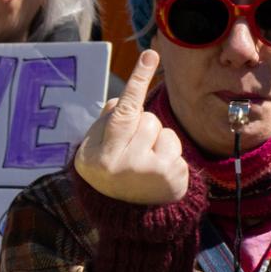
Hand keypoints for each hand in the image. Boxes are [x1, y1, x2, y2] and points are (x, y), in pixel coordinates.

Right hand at [73, 50, 189, 205]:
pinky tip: (160, 174)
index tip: (151, 54)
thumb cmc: (110, 172)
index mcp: (97, 156)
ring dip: (158, 140)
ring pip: (164, 130)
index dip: (137, 80)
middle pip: (145, 118)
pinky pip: (176, 146)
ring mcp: (149, 173)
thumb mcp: (93, 149)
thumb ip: (105, 121)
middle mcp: (122, 165)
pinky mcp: (172, 178)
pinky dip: (170, 155)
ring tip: (147, 164)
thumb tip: (124, 98)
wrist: (129, 217)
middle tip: (134, 153)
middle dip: (143, 128)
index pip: (122, 111)